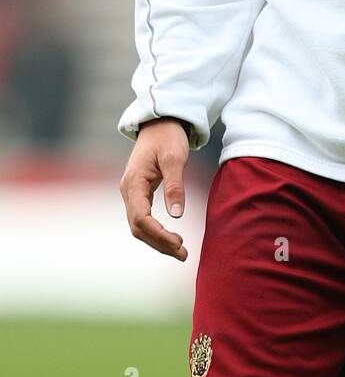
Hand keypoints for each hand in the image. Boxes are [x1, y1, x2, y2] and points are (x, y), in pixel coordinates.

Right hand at [119, 118, 189, 259]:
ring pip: (139, 225)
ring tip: (180, 251)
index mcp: (134, 182)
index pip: (141, 218)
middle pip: (138, 227)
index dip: (158, 234)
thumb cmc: (168, 137)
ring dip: (157, 240)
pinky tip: (170, 238)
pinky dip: (155, 231)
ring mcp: (131, 192)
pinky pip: (143, 218)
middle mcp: (128, 190)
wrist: (160, 122)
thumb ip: (175, 186)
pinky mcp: (138, 193)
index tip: (178, 243)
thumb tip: (177, 215)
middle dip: (159, 243)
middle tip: (183, 254)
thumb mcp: (175, 158)